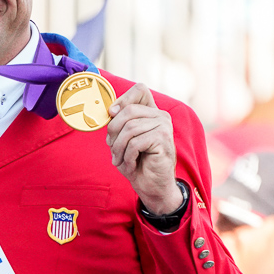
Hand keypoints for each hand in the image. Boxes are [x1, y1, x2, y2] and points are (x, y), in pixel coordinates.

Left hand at [106, 83, 181, 214]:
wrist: (150, 184)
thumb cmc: (135, 161)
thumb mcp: (122, 139)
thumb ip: (118, 122)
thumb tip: (110, 110)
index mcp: (150, 111)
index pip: (139, 89)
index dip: (122, 99)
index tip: (111, 115)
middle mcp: (160, 115)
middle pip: (128, 110)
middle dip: (113, 131)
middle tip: (112, 148)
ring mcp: (164, 126)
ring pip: (129, 128)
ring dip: (118, 148)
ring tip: (119, 159)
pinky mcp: (164, 139)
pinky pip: (135, 143)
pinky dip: (127, 157)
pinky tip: (129, 165)